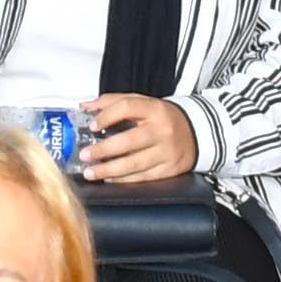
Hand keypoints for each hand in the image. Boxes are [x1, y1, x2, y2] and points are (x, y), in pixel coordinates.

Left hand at [77, 92, 197, 182]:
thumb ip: (113, 102)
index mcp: (154, 109)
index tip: (92, 126)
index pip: (127, 107)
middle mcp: (161, 130)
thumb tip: (86, 107)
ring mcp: (166, 152)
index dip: (107, 116)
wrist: (196, 132)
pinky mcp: (169, 170)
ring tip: (90, 172)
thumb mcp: (142, 103)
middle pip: (128, 141)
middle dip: (103, 150)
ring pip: (134, 164)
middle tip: (85, 155)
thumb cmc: (162, 118)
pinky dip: (123, 179)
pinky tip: (109, 179)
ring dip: (108, 169)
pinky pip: (142, 177)